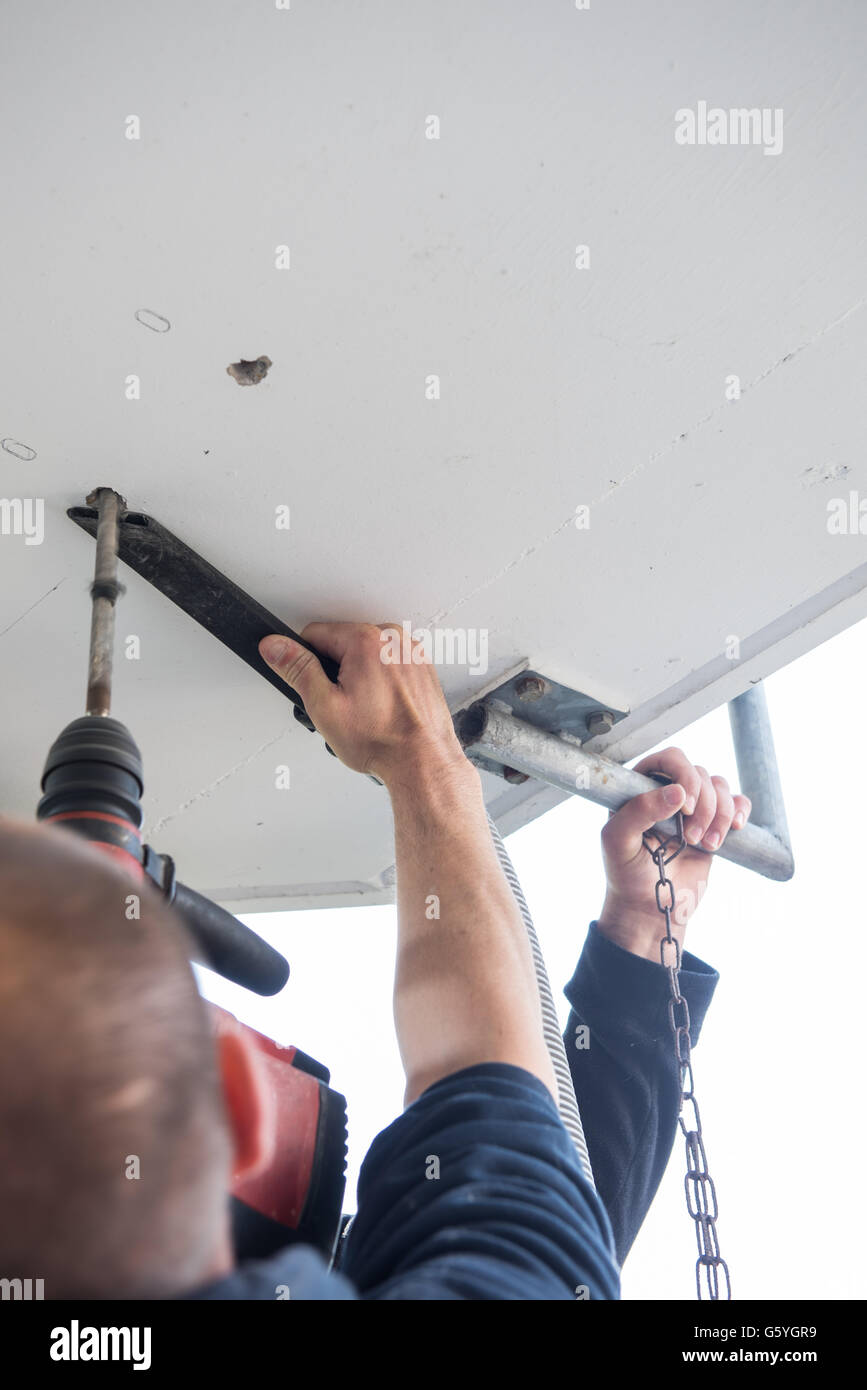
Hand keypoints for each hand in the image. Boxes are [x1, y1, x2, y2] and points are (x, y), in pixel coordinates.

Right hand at [259, 622, 466, 788]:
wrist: (422, 762)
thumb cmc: (382, 741)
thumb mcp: (324, 705)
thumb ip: (297, 669)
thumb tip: (275, 646)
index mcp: (366, 640)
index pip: (314, 634)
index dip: (306, 663)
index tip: (315, 686)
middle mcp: (392, 639)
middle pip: (342, 644)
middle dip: (335, 672)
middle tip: (344, 706)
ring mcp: (410, 653)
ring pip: (366, 656)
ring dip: (359, 677)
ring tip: (367, 710)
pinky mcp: (421, 668)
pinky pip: (389, 665)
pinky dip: (382, 683)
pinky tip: (383, 708)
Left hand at [596, 747, 750, 961]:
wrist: (652, 907)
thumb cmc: (627, 873)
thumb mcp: (618, 843)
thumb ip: (638, 812)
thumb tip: (677, 792)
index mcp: (640, 787)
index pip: (669, 759)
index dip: (684, 776)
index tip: (683, 809)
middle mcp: (667, 791)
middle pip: (699, 772)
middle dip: (703, 804)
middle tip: (692, 838)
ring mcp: (693, 807)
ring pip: (720, 786)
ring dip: (721, 815)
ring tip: (707, 845)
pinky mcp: (714, 823)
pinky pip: (738, 801)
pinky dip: (740, 811)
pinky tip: (734, 830)